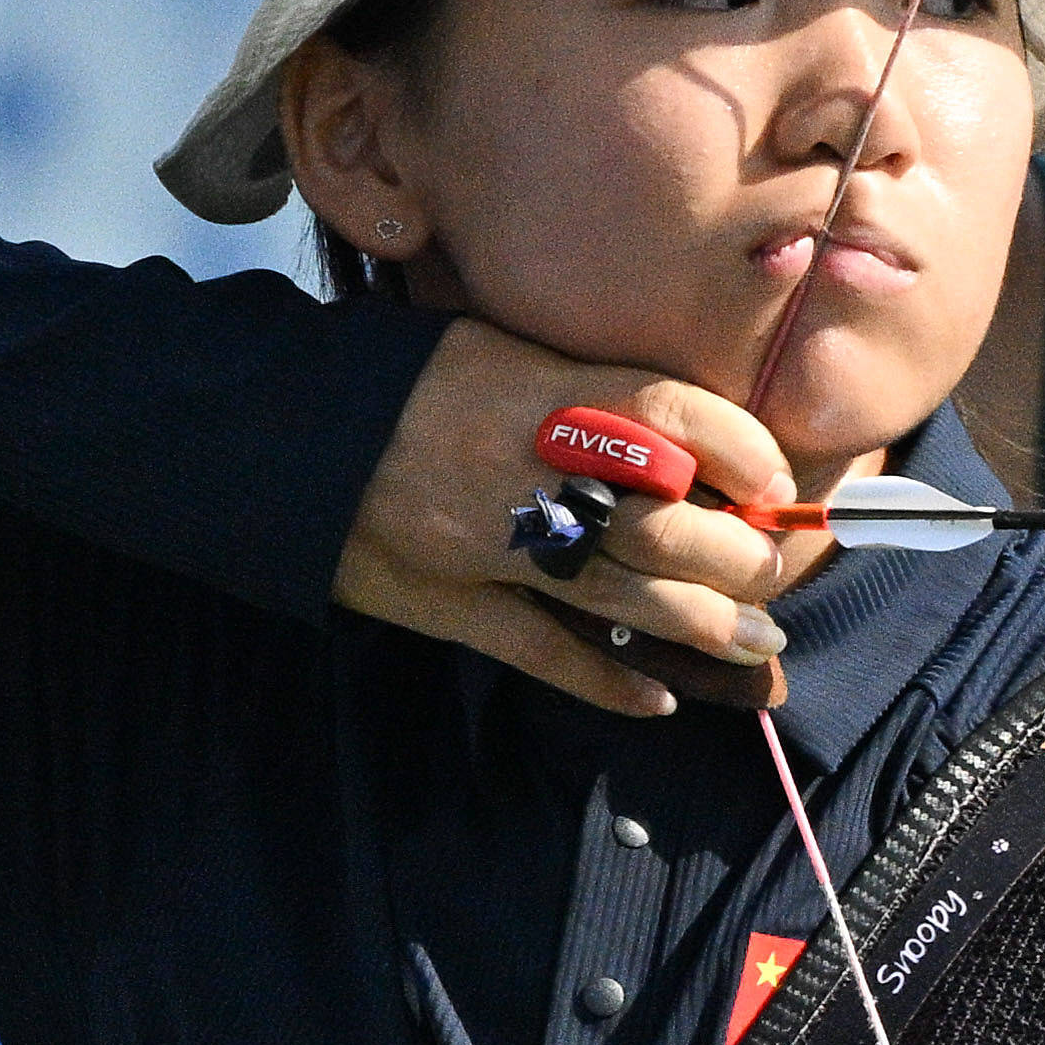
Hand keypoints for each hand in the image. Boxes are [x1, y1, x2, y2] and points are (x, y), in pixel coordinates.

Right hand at [340, 325, 801, 716]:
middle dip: (737, 557)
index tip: (779, 483)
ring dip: (702, 626)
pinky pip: (539, 653)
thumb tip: (690, 428)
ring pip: (618, 596)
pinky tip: (657, 698)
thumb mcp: (495, 346)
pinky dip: (603, 681)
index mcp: (537, 390)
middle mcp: (519, 468)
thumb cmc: (397, 381)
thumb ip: (583, 383)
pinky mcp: (445, 603)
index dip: (743, 452)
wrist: (265, 427)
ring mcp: (482, 545)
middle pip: (661, 523)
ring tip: (758, 640)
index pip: (670, 416)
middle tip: (776, 571)